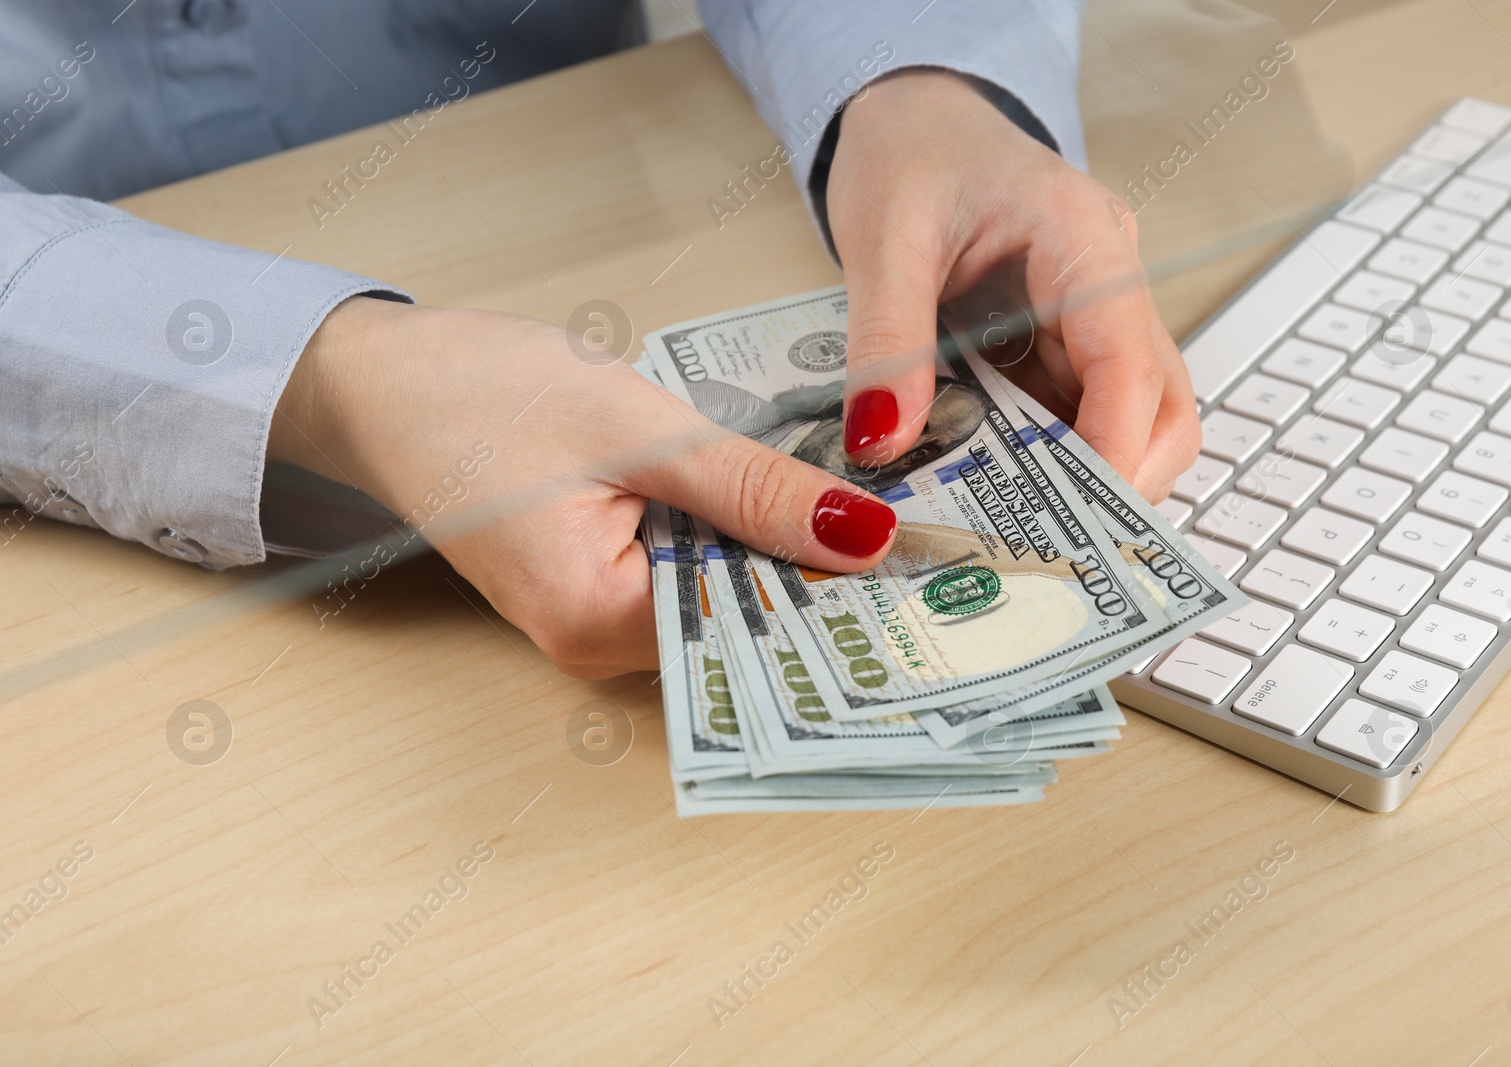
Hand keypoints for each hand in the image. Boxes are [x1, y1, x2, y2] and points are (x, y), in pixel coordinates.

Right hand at [268, 297, 897, 677]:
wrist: (383, 380)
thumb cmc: (484, 395)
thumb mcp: (640, 431)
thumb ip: (755, 489)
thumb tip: (866, 537)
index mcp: (598, 621)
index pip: (757, 626)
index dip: (844, 596)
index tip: (933, 572)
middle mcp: (597, 645)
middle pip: (745, 621)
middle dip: (825, 575)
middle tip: (926, 531)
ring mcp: (597, 621)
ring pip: (725, 595)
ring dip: (784, 551)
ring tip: (871, 510)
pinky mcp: (599, 584)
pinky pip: (693, 573)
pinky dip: (739, 537)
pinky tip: (788, 501)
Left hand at [826, 70, 1199, 499]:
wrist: (912, 119)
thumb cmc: (912, 155)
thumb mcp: (884, 240)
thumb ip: (887, 343)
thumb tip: (882, 443)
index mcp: (1085, 239)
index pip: (1130, 359)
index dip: (1112, 446)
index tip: (1069, 518)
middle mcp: (1110, 286)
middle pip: (1159, 407)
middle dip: (1115, 484)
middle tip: (1044, 550)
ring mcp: (1093, 321)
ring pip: (1127, 423)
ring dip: (1078, 482)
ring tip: (1012, 535)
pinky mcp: (1064, 348)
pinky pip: (1074, 418)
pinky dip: (1042, 465)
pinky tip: (995, 498)